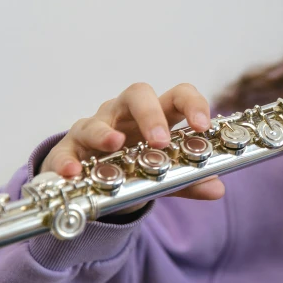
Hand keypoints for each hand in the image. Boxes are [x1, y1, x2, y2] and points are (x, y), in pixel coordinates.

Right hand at [41, 83, 224, 214]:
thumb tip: (217, 188)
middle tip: (161, 140)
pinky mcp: (69, 148)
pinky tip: (74, 172)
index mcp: (157, 115)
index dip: (192, 105)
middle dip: (150, 115)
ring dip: (106, 131)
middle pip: (138, 94)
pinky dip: (68, 160)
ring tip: (115, 144)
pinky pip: (66, 150)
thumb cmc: (136, 166)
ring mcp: (95, 127)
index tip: (202, 125)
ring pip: (98, 119)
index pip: (178, 96)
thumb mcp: (165, 175)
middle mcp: (125, 114)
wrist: (99, 183)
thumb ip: (189, 181)